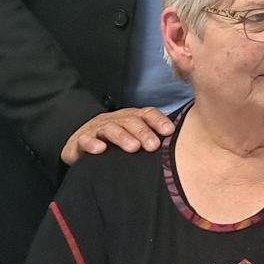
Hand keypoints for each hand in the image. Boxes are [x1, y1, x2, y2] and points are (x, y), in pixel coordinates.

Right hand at [60, 106, 177, 163]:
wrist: (80, 142)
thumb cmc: (113, 141)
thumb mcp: (134, 137)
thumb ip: (153, 136)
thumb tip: (183, 140)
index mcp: (131, 118)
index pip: (147, 114)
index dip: (158, 121)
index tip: (169, 131)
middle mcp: (115, 120)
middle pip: (130, 121)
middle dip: (143, 132)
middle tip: (153, 145)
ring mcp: (97, 129)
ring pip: (110, 129)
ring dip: (122, 137)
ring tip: (133, 148)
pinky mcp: (80, 140)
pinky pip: (85, 140)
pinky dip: (92, 144)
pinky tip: (100, 150)